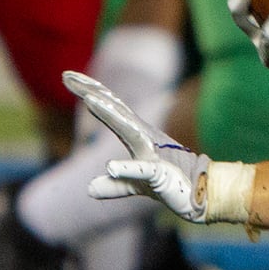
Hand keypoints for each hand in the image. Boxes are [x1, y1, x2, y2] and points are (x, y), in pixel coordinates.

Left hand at [63, 70, 212, 221]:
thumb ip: (114, 186)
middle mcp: (143, 137)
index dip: (88, 91)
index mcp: (135, 136)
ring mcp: (152, 153)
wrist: (201, 194)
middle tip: (67, 75)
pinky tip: (112, 168)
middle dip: (91, 91)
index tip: (67, 76)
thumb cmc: (169, 183)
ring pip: (128, 130)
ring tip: (89, 100)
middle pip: (114, 109)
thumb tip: (89, 190)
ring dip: (109, 115)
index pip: (108, 108)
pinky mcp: (160, 175)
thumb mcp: (135, 186)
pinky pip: (143, 170)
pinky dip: (127, 168)